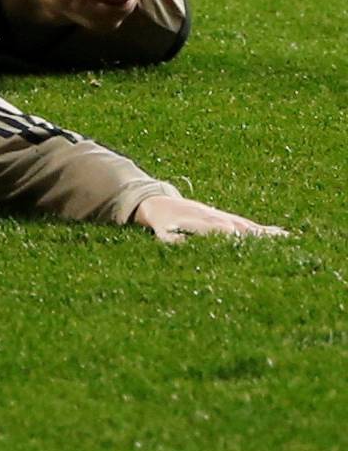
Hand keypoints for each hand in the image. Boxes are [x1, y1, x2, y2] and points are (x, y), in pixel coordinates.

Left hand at [133, 192, 285, 244]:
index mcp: (204, 223)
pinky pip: (248, 225)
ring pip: (249, 226)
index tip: (256, 248)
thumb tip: (183, 246)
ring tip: (291, 240)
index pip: (226, 232)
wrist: (158, 202)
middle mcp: (218, 219)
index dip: (240, 239)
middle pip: (243, 229)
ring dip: (268, 234)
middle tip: (286, 246)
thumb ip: (172, 239)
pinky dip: (264, 230)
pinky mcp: (226, 219)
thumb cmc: (161, 222)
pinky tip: (282, 235)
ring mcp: (223, 218)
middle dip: (261, 238)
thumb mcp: (161, 232)